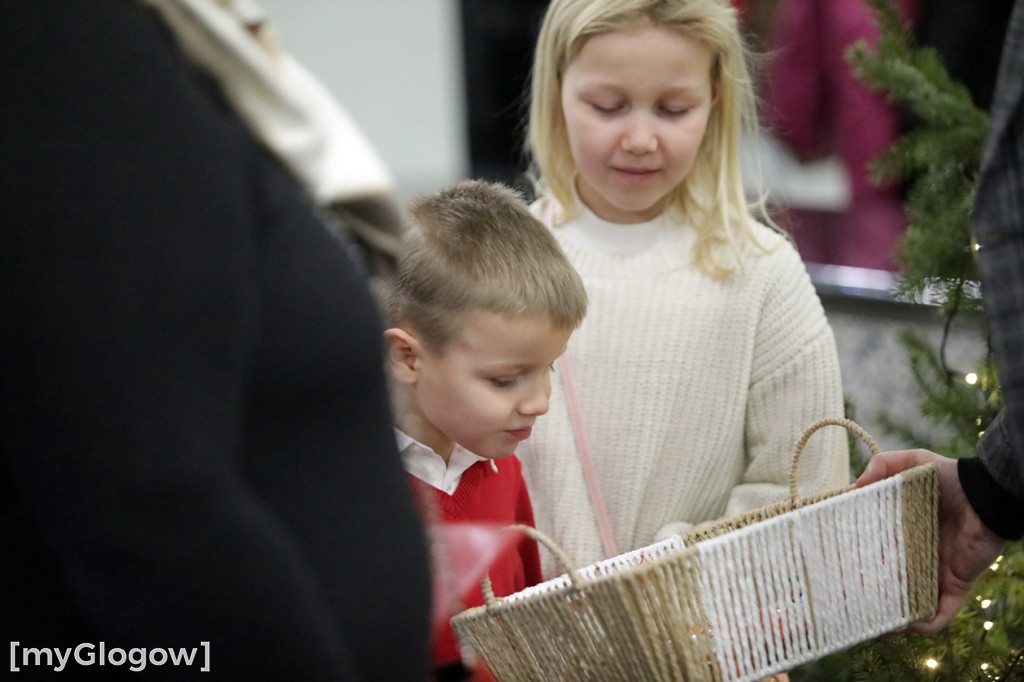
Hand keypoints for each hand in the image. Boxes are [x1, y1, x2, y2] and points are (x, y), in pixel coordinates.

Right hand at [857, 450, 1006, 633]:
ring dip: (893, 619)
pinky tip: (905, 628)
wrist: (987, 497)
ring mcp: (934, 574)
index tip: (834, 568)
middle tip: (845, 602)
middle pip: (888, 584)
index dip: (854, 562)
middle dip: (869, 597)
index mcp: (902, 534)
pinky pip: (939, 615)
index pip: (874, 553)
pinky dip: (924, 625)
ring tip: (872, 627)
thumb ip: (883, 465)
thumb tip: (854, 485)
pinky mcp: (954, 586)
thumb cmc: (952, 478)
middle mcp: (916, 557)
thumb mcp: (915, 463)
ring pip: (911, 606)